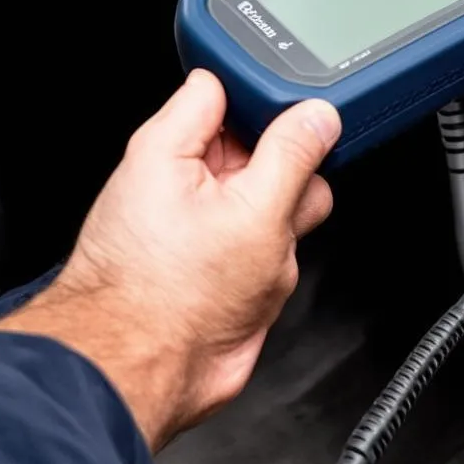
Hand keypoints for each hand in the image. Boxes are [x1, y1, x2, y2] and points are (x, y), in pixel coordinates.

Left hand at [0, 70, 339, 450]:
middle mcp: (184, 179)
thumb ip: (291, 154)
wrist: (147, 375)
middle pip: (261, 143)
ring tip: (264, 246)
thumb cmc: (166, 297)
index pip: (225, 87)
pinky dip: (277, 254)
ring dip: (285, 218)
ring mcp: (206, 220)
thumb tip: (316, 116)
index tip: (299, 109)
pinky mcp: (223, 259)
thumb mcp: (251, 210)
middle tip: (282, 193)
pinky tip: (260, 274)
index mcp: (171, 146)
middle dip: (285, 168)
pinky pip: (270, 237)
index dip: (264, 92)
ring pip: (274, 194)